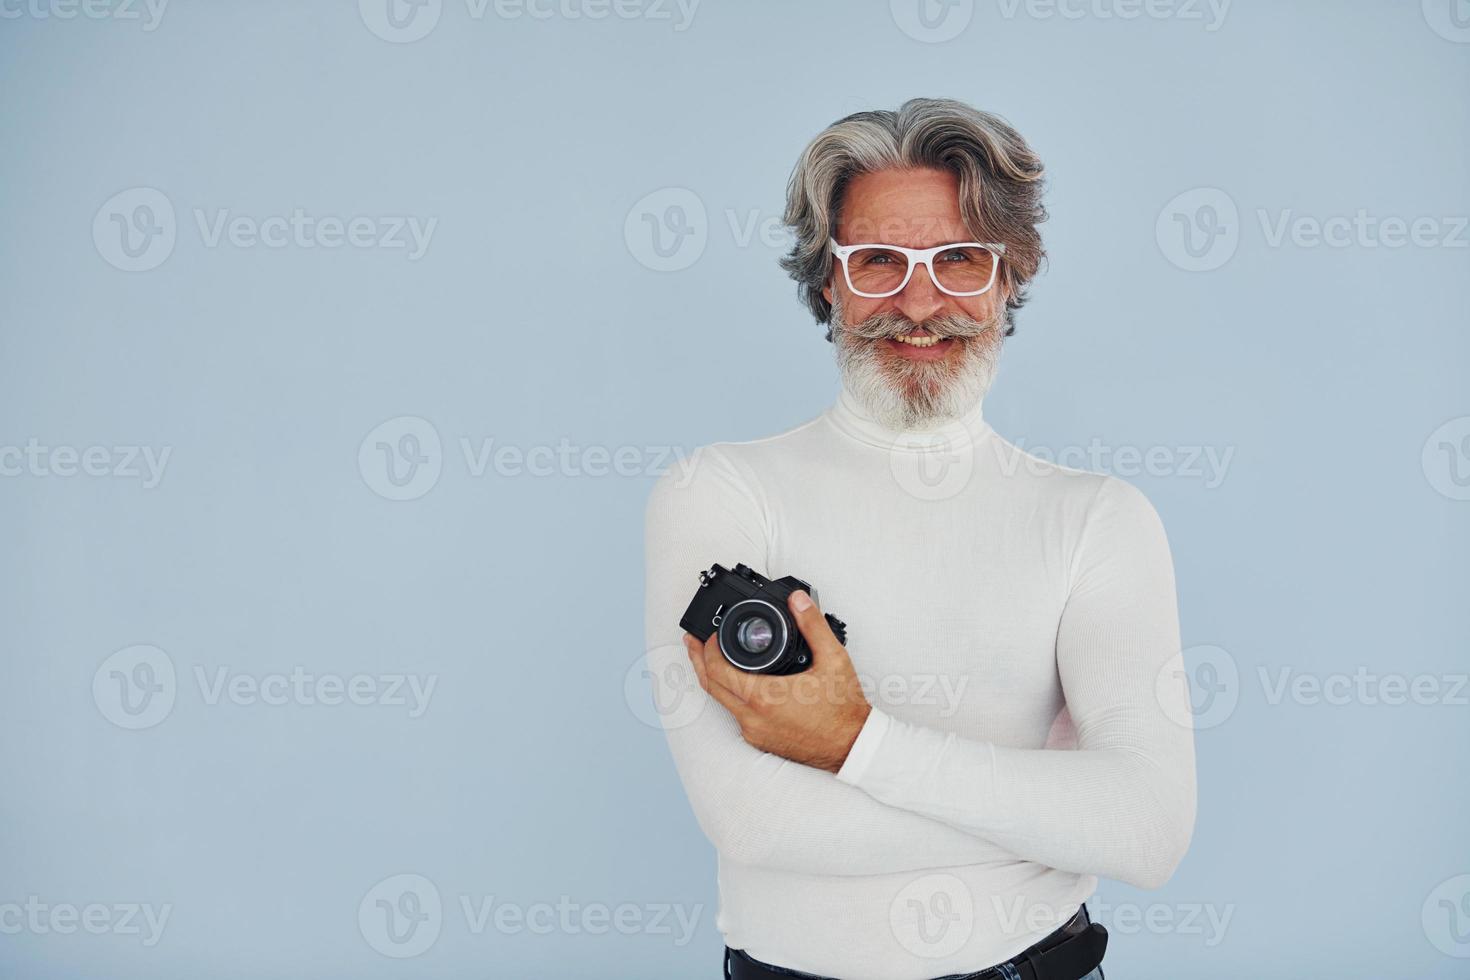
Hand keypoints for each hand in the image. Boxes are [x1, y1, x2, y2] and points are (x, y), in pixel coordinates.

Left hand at [684, 589, 871, 772]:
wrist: (853, 745)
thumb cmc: (844, 709)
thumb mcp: (833, 659)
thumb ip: (813, 625)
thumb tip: (798, 600)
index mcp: (764, 698)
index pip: (718, 670)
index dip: (707, 649)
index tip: (709, 634)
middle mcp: (753, 719)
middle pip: (710, 686)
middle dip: (698, 660)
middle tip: (691, 641)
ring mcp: (755, 733)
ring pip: (721, 702)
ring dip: (713, 679)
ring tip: (709, 658)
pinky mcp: (761, 740)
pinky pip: (736, 715)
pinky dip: (730, 696)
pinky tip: (737, 683)